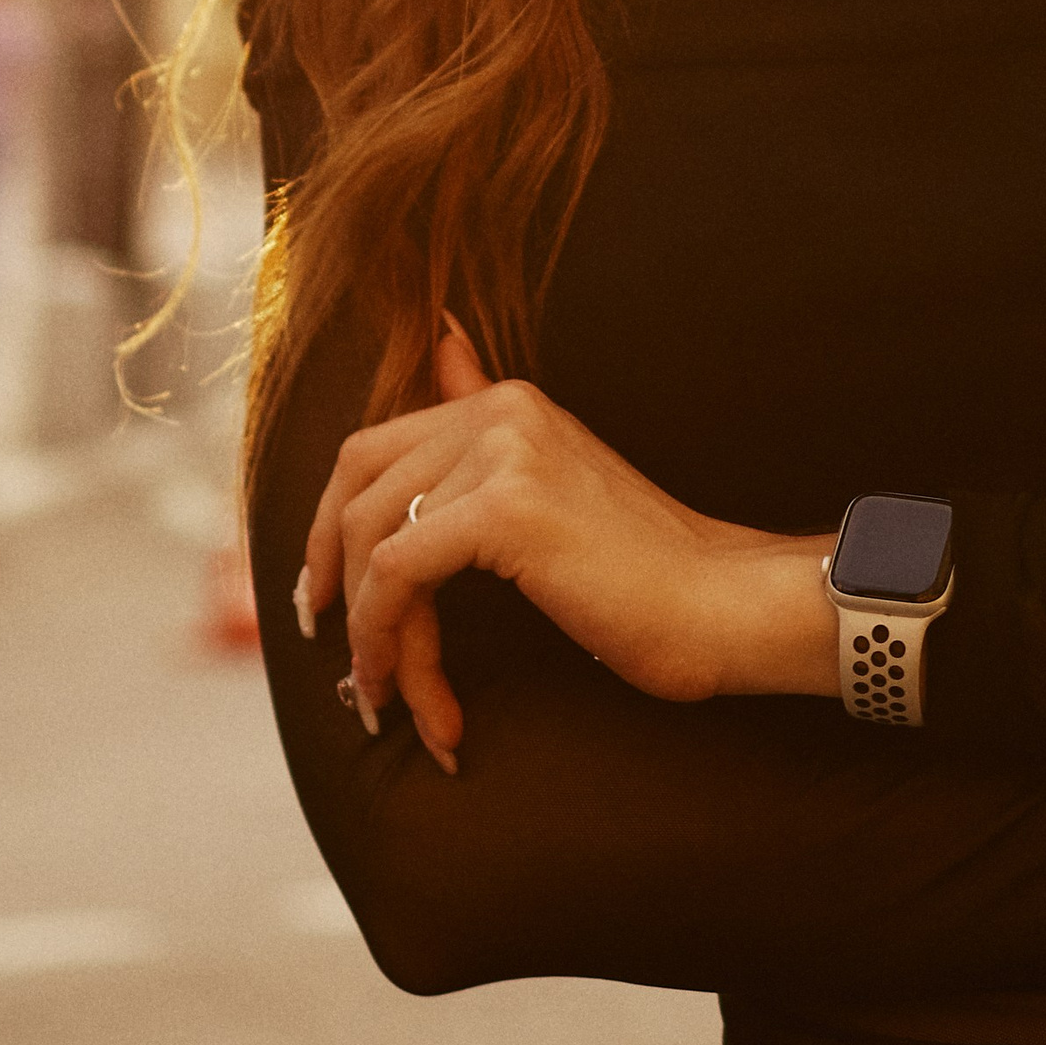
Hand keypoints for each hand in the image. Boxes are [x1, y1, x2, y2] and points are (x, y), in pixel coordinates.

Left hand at [295, 327, 834, 769]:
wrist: (722, 605)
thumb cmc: (646, 575)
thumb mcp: (552, 492)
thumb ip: (484, 436)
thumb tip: (442, 340)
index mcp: (509, 403)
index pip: (373, 447)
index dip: (329, 526)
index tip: (323, 598)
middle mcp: (500, 410)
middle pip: (356, 485)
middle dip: (330, 576)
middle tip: (343, 657)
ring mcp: (503, 450)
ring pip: (374, 543)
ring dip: (375, 637)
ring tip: (396, 703)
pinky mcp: (506, 508)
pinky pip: (398, 576)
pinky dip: (390, 642)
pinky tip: (416, 694)